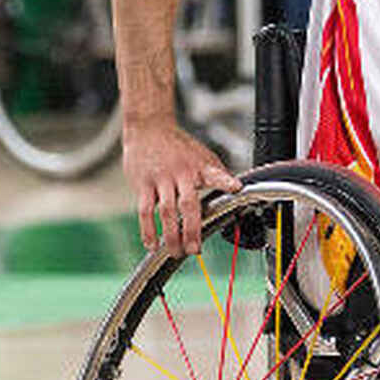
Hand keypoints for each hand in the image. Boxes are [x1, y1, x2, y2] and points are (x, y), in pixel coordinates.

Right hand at [123, 121, 240, 255]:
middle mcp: (181, 173)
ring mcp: (161, 179)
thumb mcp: (202, 154)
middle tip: (195, 250)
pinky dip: (148, 230)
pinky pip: (145, 211)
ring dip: (171, 235)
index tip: (236, 188)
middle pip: (188, 205)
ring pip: (166, 211)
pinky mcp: (143, 184)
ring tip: (176, 252)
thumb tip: (236, 190)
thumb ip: (217, 174)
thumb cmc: (178, 145)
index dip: (226, 181)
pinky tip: (152, 245)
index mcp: (199, 166)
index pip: (215, 174)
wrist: (149, 127)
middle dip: (192, 230)